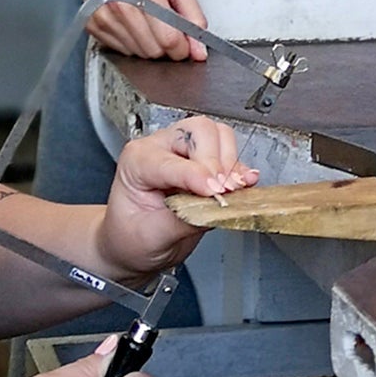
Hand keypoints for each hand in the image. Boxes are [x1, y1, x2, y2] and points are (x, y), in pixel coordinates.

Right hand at [71, 0, 208, 60]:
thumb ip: (194, 18)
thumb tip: (199, 52)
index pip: (169, 40)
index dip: (182, 48)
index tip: (184, 43)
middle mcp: (122, 6)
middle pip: (153, 51)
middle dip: (165, 46)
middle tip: (164, 27)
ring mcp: (105, 16)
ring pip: (137, 54)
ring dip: (148, 45)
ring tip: (146, 22)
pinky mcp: (93, 24)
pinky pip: (121, 51)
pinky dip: (131, 43)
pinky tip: (131, 23)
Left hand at [101, 115, 258, 278]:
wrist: (132, 244)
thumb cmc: (131, 237)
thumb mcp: (150, 236)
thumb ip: (182, 220)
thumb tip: (213, 209)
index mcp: (137, 161)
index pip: (171, 161)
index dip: (197, 176)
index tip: (215, 192)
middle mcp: (160, 148)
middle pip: (199, 132)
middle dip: (215, 162)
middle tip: (223, 192)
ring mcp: (183, 151)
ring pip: (218, 135)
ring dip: (230, 162)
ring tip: (230, 190)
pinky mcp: (203, 160)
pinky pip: (228, 150)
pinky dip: (240, 167)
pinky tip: (244, 184)